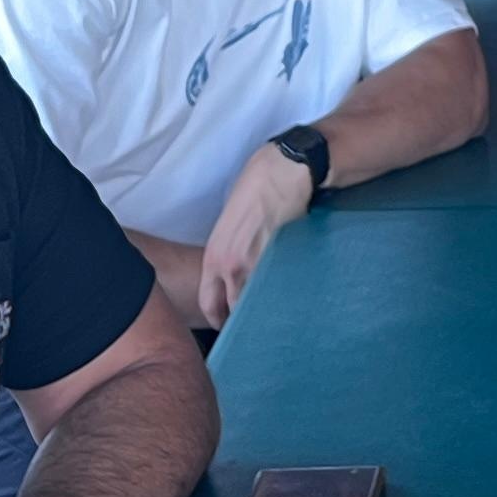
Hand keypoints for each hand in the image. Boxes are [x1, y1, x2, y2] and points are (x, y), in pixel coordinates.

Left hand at [196, 135, 316, 326]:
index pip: (209, 302)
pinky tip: (288, 292)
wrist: (281, 172)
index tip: (226, 325)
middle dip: (241, 319)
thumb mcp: (228, 224)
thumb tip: (234, 274)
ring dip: (262, 307)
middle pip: (234, 309)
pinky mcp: (281, 259)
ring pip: (256, 301)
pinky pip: (277, 286)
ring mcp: (257, 264)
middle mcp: (231, 265)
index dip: (217, 319)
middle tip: (250, 325)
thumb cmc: (253, 190)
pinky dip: (281, 292)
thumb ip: (227, 252)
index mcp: (214, 256)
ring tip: (271, 310)